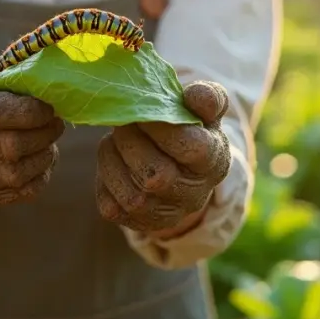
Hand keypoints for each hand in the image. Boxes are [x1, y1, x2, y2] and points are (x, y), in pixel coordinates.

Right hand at [0, 46, 64, 206]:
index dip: (22, 110)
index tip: (46, 106)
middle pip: (5, 146)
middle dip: (41, 133)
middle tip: (56, 120)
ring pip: (13, 173)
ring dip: (43, 154)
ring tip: (51, 137)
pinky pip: (18, 193)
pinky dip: (40, 175)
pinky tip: (43, 156)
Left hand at [95, 81, 230, 233]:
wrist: (178, 167)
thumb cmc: (191, 130)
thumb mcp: (204, 111)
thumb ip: (206, 97)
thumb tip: (196, 96)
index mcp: (214, 163)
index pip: (193, 149)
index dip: (162, 126)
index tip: (144, 107)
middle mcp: (193, 196)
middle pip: (158, 176)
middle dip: (132, 142)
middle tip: (122, 120)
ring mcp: (165, 214)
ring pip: (132, 196)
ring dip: (113, 159)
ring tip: (114, 137)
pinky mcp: (137, 222)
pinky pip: (112, 208)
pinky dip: (105, 180)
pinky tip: (111, 159)